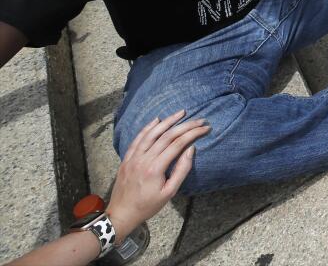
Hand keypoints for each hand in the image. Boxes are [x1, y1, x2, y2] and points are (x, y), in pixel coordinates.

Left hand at [106, 110, 209, 235]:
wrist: (121, 214)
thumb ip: (181, 170)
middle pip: (167, 136)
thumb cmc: (147, 206)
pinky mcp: (127, 158)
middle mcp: (143, 159)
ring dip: (167, 121)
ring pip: (152, 134)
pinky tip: (157, 120)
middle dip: (185, 125)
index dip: (193, 133)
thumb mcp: (169, 193)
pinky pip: (138, 139)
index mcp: (155, 168)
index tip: (205, 128)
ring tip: (181, 113)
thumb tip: (191, 149)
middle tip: (199, 119)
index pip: (177, 144)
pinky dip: (148, 128)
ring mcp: (133, 157)